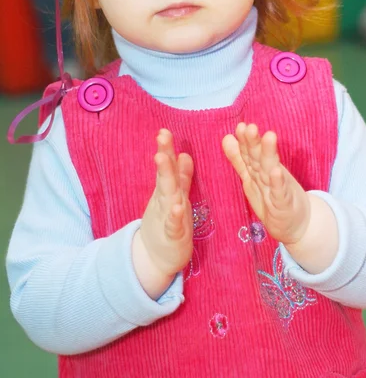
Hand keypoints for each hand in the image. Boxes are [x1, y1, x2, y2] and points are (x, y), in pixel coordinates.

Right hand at [137, 129, 193, 279]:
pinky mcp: (172, 235)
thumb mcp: (175, 198)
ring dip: (166, 177)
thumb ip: (181, 177)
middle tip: (162, 135)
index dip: (166, 149)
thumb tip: (185, 154)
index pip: (168, 166)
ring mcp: (167, 216)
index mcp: (169, 191)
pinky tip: (177, 205)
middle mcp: (166, 200)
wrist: (156, 258)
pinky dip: (174, 215)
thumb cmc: (169, 224)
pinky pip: (173, 223)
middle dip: (164, 154)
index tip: (164, 131)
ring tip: (162, 159)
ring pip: (167, 194)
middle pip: (165, 175)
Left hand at [222, 123, 310, 246]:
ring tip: (268, 137)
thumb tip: (227, 137)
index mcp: (258, 170)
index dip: (244, 141)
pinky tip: (275, 171)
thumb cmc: (272, 199)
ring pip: (271, 170)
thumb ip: (239, 159)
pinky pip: (280, 193)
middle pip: (260, 157)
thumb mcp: (252, 178)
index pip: (249, 153)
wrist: (297, 225)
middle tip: (250, 127)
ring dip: (269, 154)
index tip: (240, 127)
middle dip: (255, 143)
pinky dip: (277, 182)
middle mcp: (268, 175)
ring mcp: (277, 189)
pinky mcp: (284, 204)